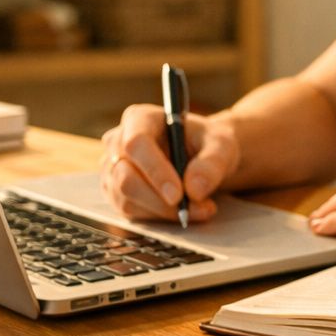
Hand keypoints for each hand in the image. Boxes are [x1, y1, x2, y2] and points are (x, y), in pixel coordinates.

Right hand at [100, 104, 239, 222]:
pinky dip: (160, 217)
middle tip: (198, 208)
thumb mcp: (222, 145)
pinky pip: (131, 212)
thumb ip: (212, 162)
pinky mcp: (116, 192)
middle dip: (161, 201)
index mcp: (140, 118)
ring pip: (126, 199)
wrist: (203, 156)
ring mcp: (113, 168)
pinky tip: (184, 211)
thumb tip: (194, 190)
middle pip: (126, 178)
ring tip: (200, 209)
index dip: (155, 171)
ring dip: (164, 212)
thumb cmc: (208, 144)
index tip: (178, 195)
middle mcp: (118, 141)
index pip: (136, 144)